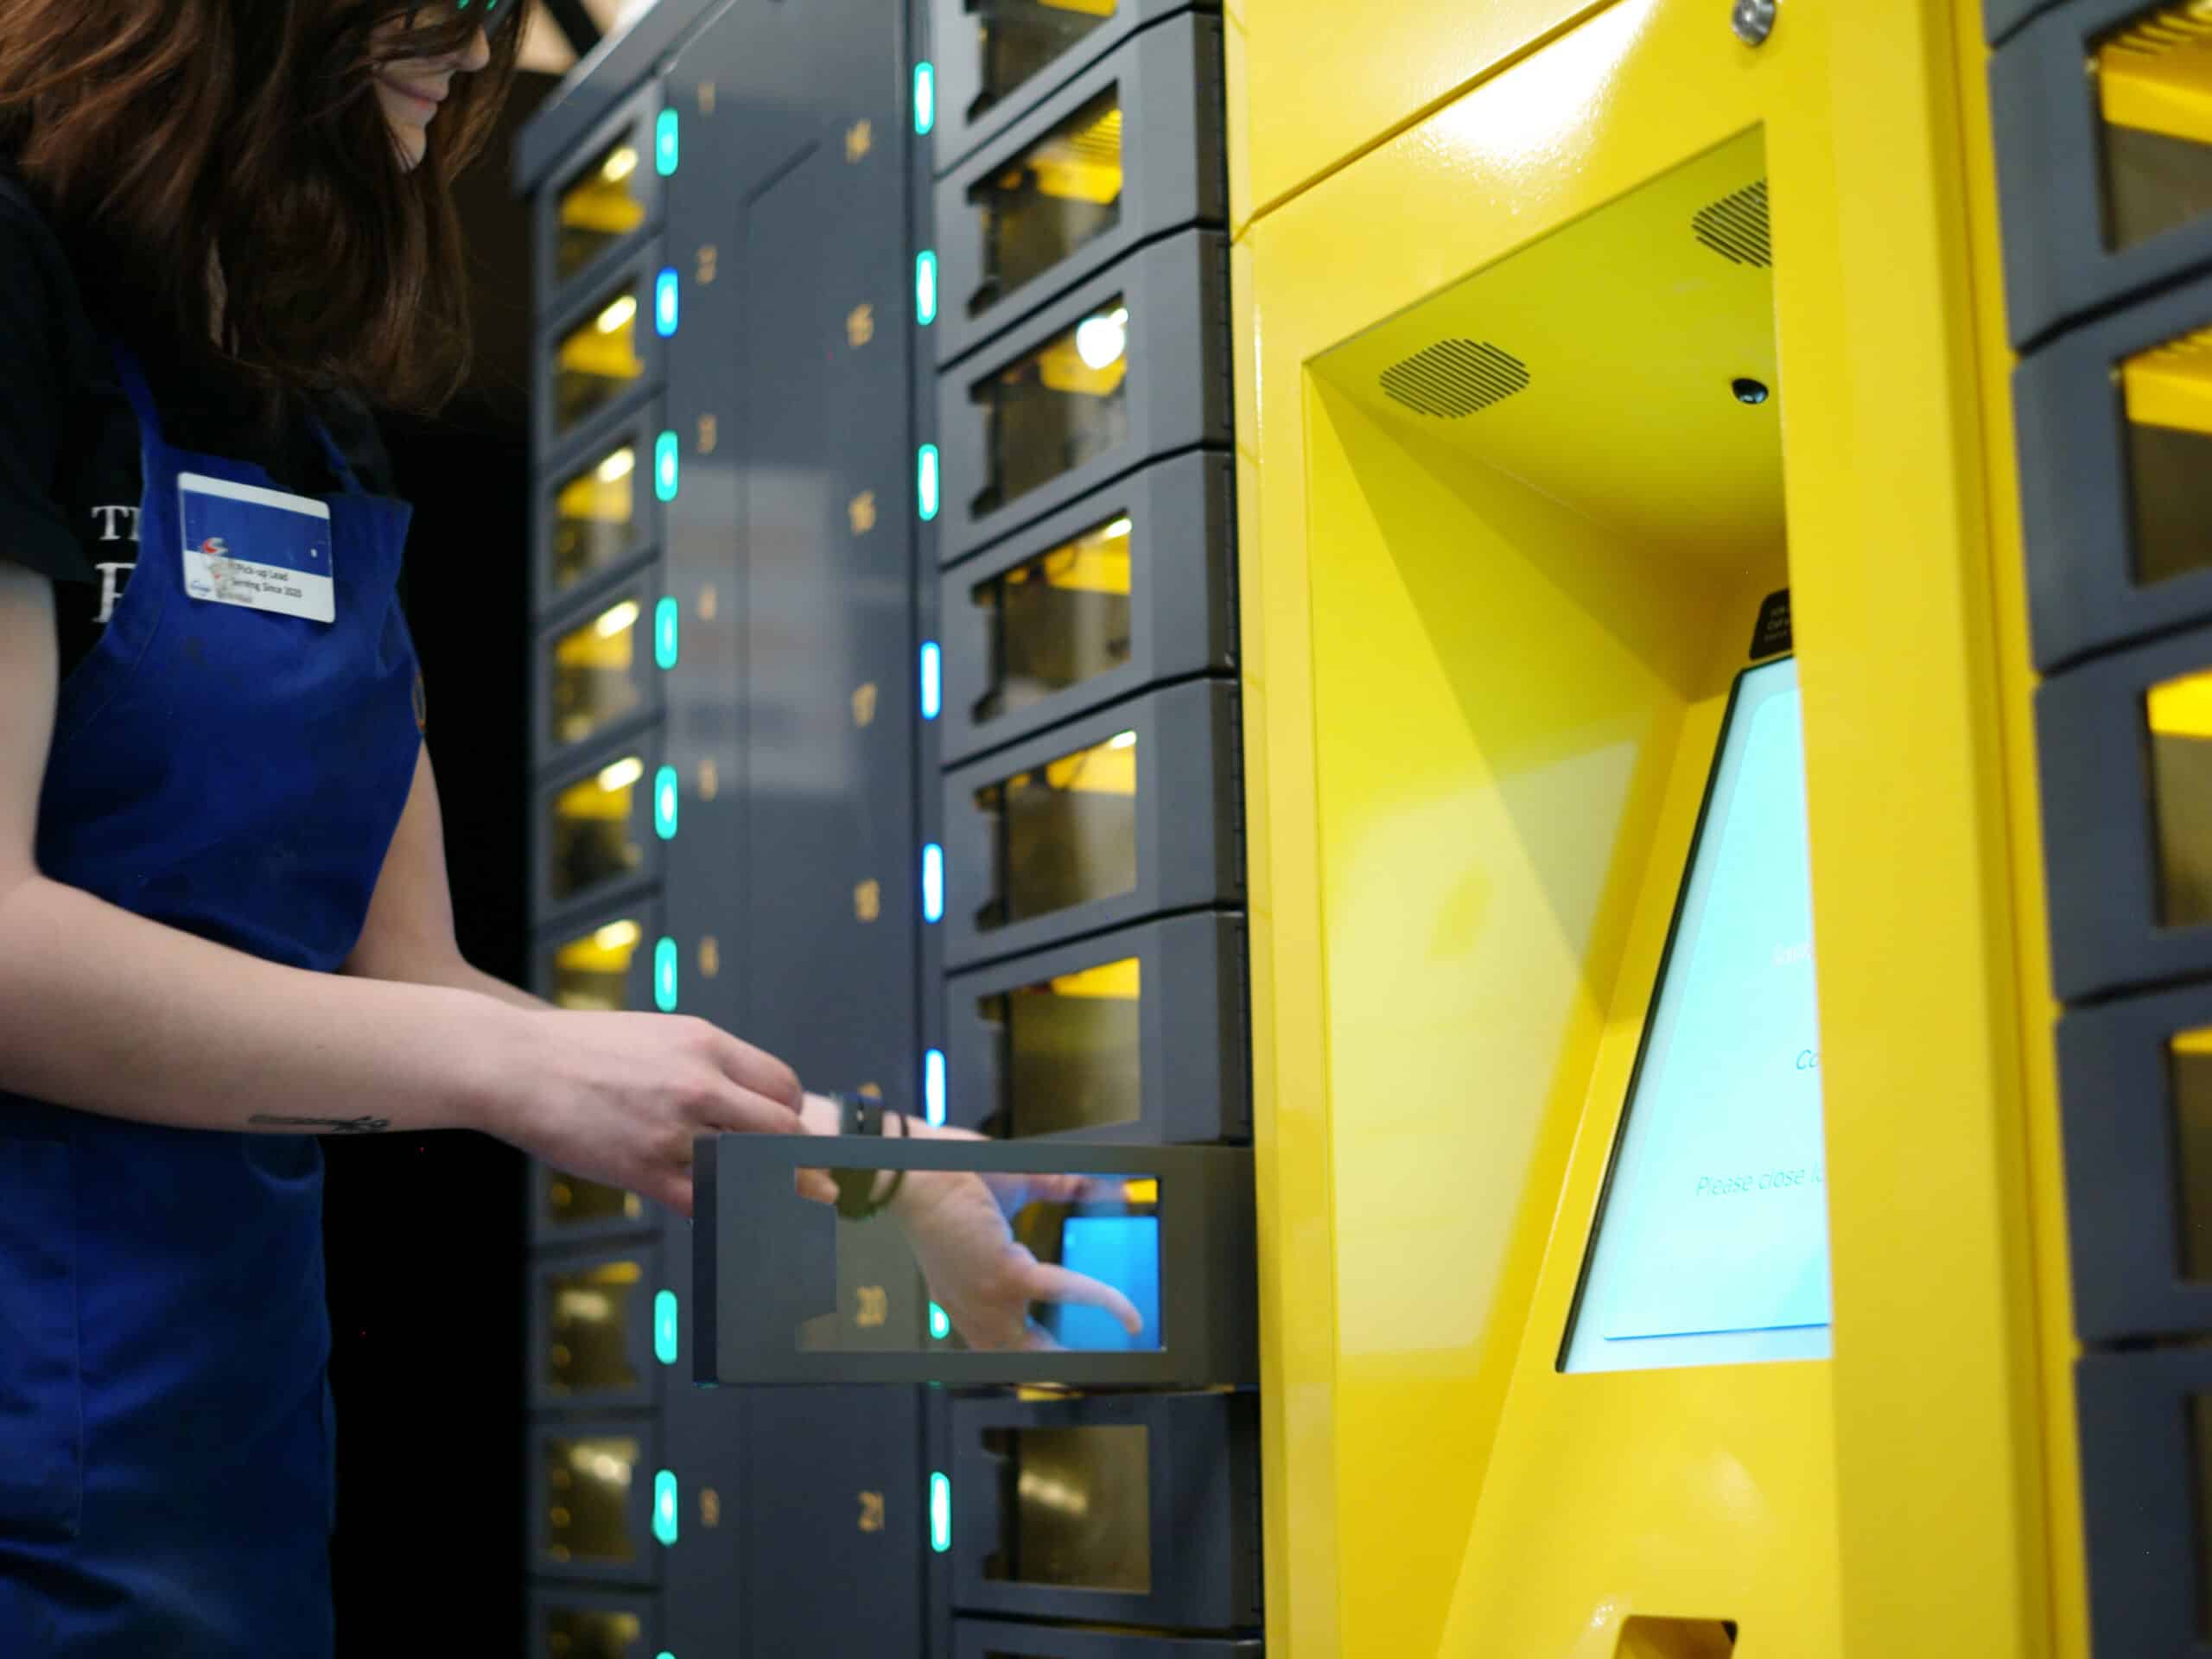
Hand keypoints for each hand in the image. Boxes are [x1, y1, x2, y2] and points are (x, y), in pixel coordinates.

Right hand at [485, 1009, 804, 1217]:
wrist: (516, 1065)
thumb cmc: (581, 1050)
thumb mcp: (657, 1035)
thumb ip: (704, 1064)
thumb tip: (743, 1099)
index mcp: (706, 1043)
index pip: (783, 1085)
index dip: (791, 1114)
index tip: (787, 1133)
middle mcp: (700, 1082)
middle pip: (782, 1129)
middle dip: (799, 1158)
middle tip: (812, 1181)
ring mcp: (674, 1128)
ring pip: (754, 1169)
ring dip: (774, 1190)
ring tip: (795, 1209)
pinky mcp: (644, 1168)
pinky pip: (708, 1200)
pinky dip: (729, 1210)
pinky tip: (736, 1217)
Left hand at [890, 1157, 1141, 1351]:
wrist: (913, 1166)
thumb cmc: (947, 1176)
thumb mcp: (1014, 1190)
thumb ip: (1060, 1188)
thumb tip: (1103, 1185)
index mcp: (968, 1295)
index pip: (1001, 1345)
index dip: (1034, 1359)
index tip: (1063, 1364)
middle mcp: (974, 1309)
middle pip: (1018, 1363)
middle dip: (1056, 1377)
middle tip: (1091, 1376)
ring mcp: (990, 1297)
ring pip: (1040, 1347)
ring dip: (1077, 1356)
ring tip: (1116, 1352)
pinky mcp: (1006, 1274)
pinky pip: (1065, 1293)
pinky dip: (1099, 1300)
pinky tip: (1123, 1311)